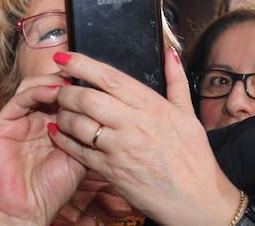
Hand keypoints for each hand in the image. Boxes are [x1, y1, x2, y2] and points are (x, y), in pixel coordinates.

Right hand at [0, 75, 85, 225]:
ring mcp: (19, 120)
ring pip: (33, 86)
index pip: (64, 95)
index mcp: (52, 124)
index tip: (96, 80)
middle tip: (83, 73)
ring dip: (52, 80)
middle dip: (66, 77)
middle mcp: (35, 118)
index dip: (78, 85)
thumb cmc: (51, 189)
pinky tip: (53, 92)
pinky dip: (36, 91)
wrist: (26, 211)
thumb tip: (104, 110)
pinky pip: (19, 99)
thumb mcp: (80, 156)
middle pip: (48, 84)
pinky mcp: (3, 123)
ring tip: (69, 83)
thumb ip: (86, 133)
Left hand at [48, 48, 241, 225]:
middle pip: (88, 98)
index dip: (82, 64)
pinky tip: (57, 132)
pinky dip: (63, 140)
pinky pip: (78, 152)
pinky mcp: (111, 171)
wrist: (197, 200)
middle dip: (66, 90)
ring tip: (59, 109)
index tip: (64, 57)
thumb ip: (176, 81)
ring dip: (62, 114)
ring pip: (79, 124)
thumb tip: (168, 54)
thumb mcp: (189, 115)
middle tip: (57, 86)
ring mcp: (120, 149)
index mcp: (151, 106)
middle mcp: (133, 124)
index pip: (110, 77)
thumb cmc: (193, 158)